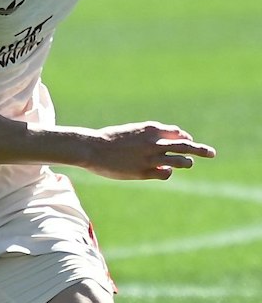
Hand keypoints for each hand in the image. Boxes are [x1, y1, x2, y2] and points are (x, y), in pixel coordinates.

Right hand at [80, 121, 215, 180]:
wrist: (91, 148)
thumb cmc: (110, 139)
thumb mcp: (133, 131)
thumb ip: (150, 136)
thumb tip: (164, 144)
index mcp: (152, 129)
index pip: (178, 133)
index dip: (184, 138)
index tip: (186, 141)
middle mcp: (155, 142)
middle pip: (186, 146)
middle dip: (201, 149)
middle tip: (212, 153)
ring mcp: (151, 158)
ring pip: (181, 161)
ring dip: (187, 162)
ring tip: (188, 163)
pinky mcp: (144, 172)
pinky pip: (166, 173)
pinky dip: (168, 172)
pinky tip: (164, 172)